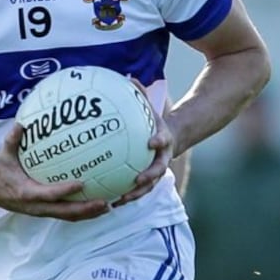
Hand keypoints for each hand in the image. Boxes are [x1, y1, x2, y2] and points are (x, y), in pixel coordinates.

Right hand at [0, 124, 110, 220]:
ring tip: (107, 206)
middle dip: (85, 209)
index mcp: (26, 193)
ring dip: (88, 214)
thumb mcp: (3, 156)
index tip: (82, 183)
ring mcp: (42, 211)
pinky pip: (66, 214)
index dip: (65, 190)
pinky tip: (96, 206)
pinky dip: (82, 213)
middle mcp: (36, 206)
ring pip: (68, 216)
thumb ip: (12, 140)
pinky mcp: (46, 212)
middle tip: (104, 202)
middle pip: (64, 212)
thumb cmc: (0, 172)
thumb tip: (20, 123)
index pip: (49, 194)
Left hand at [112, 79, 173, 207]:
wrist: (169, 138)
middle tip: (138, 180)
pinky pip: (137, 191)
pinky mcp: (148, 181)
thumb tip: (128, 77)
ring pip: (148, 186)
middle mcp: (161, 157)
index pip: (163, 140)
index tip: (151, 142)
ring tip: (120, 200)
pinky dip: (126, 196)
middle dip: (149, 176)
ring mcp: (156, 171)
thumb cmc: (152, 121)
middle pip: (158, 170)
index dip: (158, 141)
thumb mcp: (148, 107)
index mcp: (162, 139)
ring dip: (136, 194)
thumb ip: (140, 95)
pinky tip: (110, 202)